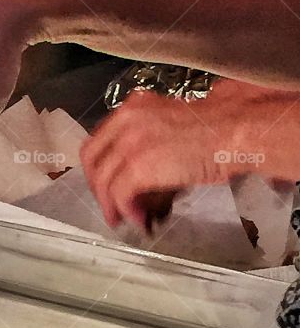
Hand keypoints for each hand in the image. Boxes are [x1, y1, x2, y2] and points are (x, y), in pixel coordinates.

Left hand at [81, 89, 235, 228]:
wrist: (235, 131)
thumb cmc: (215, 131)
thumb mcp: (168, 126)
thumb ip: (144, 144)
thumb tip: (135, 178)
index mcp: (132, 108)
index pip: (98, 141)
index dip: (98, 168)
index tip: (105, 185)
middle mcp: (126, 121)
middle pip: (92, 160)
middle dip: (97, 187)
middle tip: (109, 205)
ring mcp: (130, 142)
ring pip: (104, 180)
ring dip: (111, 205)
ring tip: (122, 219)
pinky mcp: (138, 165)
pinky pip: (120, 194)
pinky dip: (127, 210)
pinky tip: (138, 219)